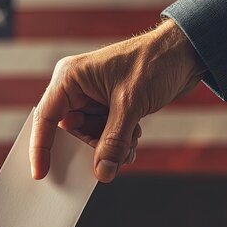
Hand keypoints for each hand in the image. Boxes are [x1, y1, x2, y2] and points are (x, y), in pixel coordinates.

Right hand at [29, 19, 204, 182]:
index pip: (46, 118)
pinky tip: (135, 136)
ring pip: (89, 137)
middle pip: (70, 133)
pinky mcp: (109, 107)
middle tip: (111, 157)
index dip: (41, 147)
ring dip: (110, 147)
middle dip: (91, 147)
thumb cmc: (154, 63)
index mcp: (70, 78)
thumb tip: (102, 172)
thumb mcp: (130, 104)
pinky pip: (105, 135)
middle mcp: (77, 89)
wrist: (186, 52)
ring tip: (130, 144)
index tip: (41, 174)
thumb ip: (113, 141)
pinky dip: (119, 142)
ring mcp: (93, 99)